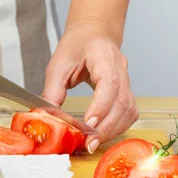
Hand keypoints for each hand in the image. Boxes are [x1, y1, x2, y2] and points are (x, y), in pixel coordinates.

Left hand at [42, 22, 138, 152]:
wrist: (93, 34)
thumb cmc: (76, 46)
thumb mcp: (58, 64)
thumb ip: (52, 90)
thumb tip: (48, 118)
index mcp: (103, 56)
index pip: (109, 83)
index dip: (101, 106)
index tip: (88, 124)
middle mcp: (120, 67)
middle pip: (122, 101)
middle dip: (106, 126)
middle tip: (89, 143)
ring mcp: (127, 79)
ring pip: (129, 110)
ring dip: (113, 130)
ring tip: (94, 142)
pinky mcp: (127, 91)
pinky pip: (129, 112)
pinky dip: (118, 126)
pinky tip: (103, 134)